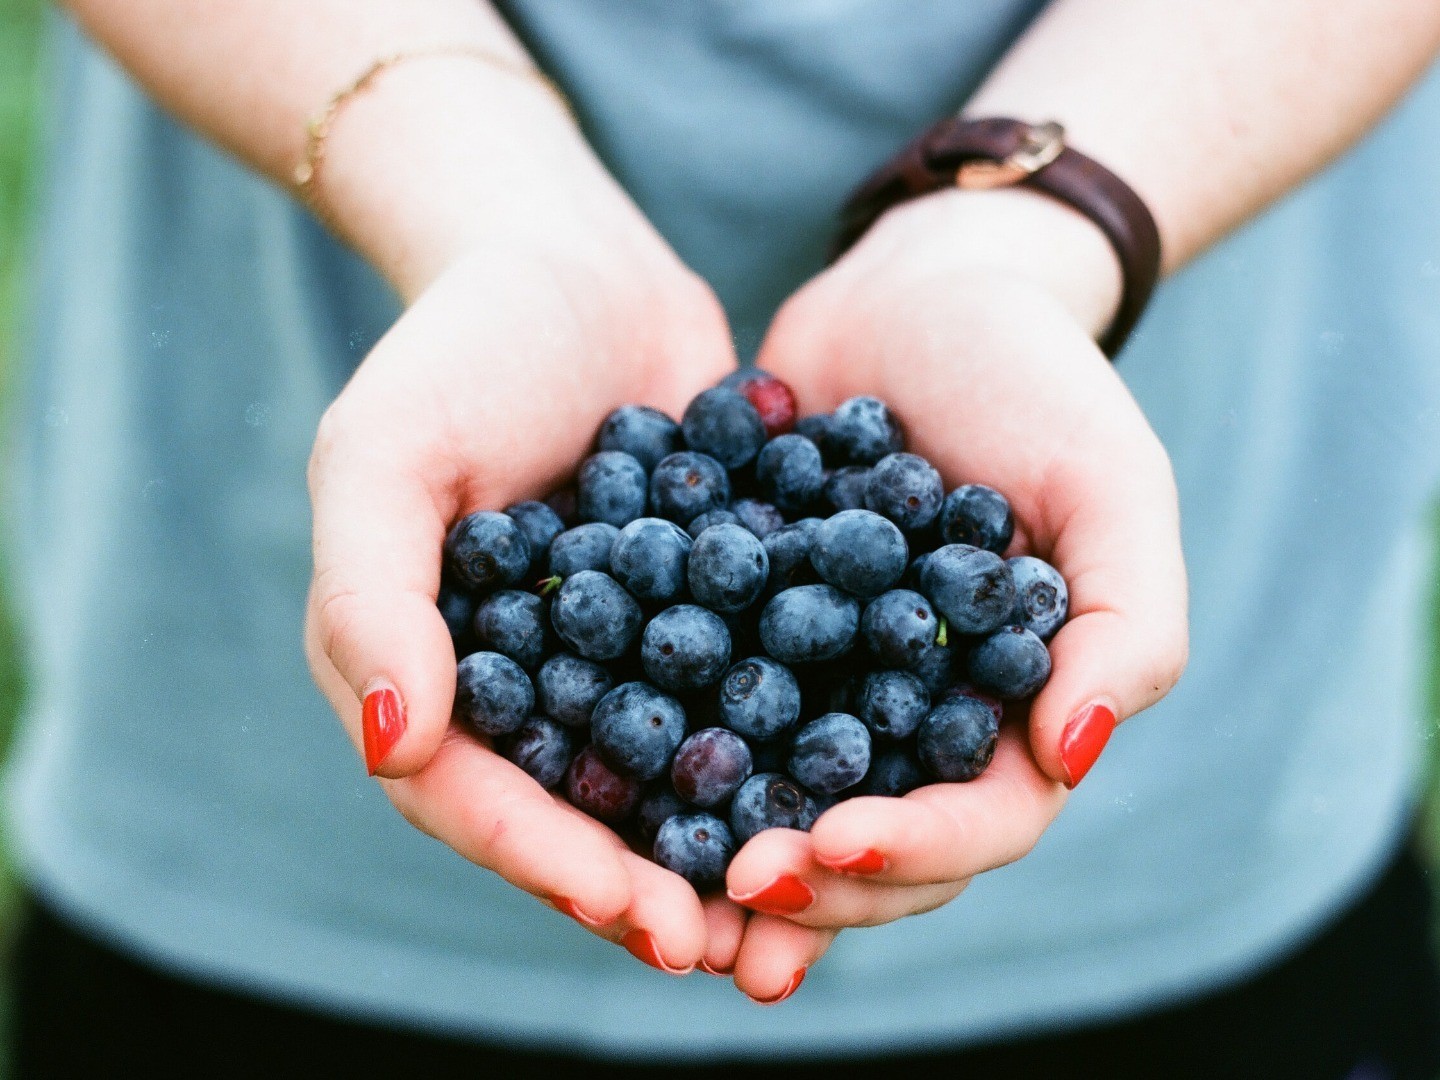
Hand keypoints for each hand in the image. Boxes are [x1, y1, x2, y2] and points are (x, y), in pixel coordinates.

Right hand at [304, 223, 743, 973]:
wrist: (572, 262)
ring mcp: (622, 652)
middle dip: (651, 885)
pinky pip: (743, 691)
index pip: (478, 798)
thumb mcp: (385, 454)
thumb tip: (395, 749)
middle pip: (581, 811)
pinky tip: (863, 782)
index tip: (642, 918)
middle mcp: (526, 683)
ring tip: (804, 901)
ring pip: (669, 774)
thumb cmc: (458, 347)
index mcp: (434, 670)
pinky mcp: (706, 613)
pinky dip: (790, 743)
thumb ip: (370, 599)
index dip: (553, 865)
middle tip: (730, 950)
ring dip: (729, 843)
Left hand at [705, 188, 1188, 1000]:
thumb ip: (1126, 622)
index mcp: (1013, 707)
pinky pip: (705, 710)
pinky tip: (606, 791)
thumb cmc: (1032, 378)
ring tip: (669, 897)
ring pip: (785, 800)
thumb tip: (1073, 756)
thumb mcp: (1109, 483)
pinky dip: (666, 759)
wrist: (915, 292)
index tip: (833, 844)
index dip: (915, 849)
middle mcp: (918, 715)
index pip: (981, 819)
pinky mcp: (745, 635)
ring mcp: (827, 682)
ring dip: (733, 858)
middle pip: (876, 841)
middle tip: (738, 887)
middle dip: (813, 881)